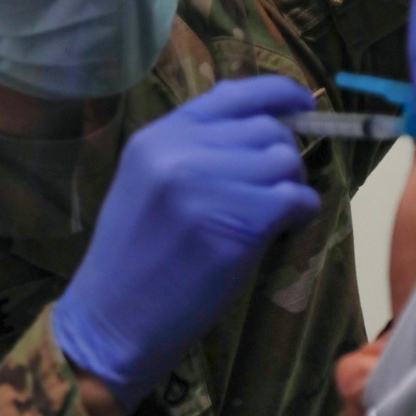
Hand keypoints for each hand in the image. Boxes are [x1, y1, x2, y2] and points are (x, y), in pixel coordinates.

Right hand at [51, 76, 320, 414]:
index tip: (304, 104)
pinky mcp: (238, 223)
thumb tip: (260, 125)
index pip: (233, 93)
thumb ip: (192, 149)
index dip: (279, 95)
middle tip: (272, 194)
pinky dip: (301, 214)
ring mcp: (208, 185)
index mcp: (157, 136)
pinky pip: (296, 199)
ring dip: (291, 188)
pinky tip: (280, 232)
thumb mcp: (146, 183)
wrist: (112, 322)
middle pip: (266, 130)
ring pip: (285, 162)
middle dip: (281, 158)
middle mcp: (180, 150)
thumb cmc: (132, 260)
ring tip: (271, 217)